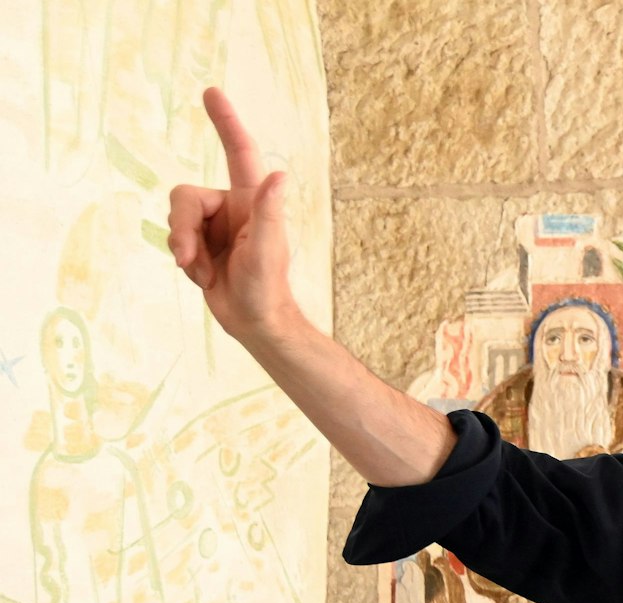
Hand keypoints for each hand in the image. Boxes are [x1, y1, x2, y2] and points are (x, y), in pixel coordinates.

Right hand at [167, 88, 298, 339]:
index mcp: (251, 200)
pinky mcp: (202, 244)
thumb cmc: (268, 288)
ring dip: (184, 249)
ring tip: (205, 274)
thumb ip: (268, 213)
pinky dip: (186, 262)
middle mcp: (232, 207)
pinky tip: (204, 278)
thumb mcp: (267, 250)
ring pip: (176, 219)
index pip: (238, 152)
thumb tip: (279, 176)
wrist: (255, 323)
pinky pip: (176, 240)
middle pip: (184, 196)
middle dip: (182, 228)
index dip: (225, 122)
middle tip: (192, 259)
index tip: (211, 92)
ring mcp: (215, 226)